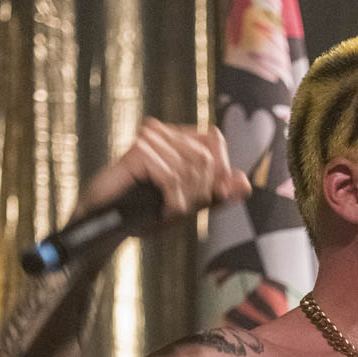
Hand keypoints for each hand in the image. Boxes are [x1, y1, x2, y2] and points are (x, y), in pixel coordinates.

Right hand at [72, 118, 251, 227]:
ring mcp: (149, 139)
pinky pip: (172, 177)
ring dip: (184, 198)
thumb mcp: (191, 204)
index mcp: (177, 137)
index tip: (209, 196)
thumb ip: (218, 194)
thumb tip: (245, 183)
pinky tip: (162, 209)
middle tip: (181, 207)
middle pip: (206, 157)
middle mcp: (162, 132)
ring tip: (168, 209)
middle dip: (200, 190)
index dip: (218, 172)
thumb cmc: (147, 212)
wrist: (111, 224)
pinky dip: (171, 200)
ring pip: (190, 168)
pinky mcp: (138, 151)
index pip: (215, 141)